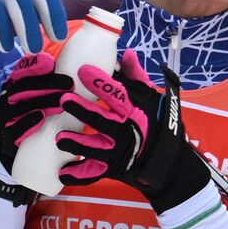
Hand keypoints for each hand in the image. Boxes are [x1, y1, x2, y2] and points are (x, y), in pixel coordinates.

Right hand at [0, 52, 71, 174]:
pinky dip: (26, 122)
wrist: (23, 141)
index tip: (50, 62)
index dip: (34, 64)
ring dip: (40, 101)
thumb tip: (98, 69)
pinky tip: (40, 118)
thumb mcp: (50, 94)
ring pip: (19, 106)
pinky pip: (14, 128)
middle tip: (70, 84)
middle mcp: (11, 97)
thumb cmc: (44, 111)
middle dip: (46, 84)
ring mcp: (8, 117)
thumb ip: (64, 81)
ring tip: (60, 103)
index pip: (23, 69)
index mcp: (20, 82)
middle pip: (23, 86)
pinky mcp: (9, 136)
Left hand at [55, 50, 209, 212]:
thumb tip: (126, 53)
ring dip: (77, 144)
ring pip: (95, 149)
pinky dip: (78, 175)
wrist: (168, 164)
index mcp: (134, 111)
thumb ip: (135, 77)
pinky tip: (62, 171)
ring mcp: (118, 153)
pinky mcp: (112, 170)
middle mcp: (126, 132)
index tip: (83, 70)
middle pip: (102, 121)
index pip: (118, 95)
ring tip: (60, 138)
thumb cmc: (155, 125)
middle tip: (64, 100)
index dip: (102, 83)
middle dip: (83, 111)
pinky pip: (93, 174)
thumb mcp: (150, 99)